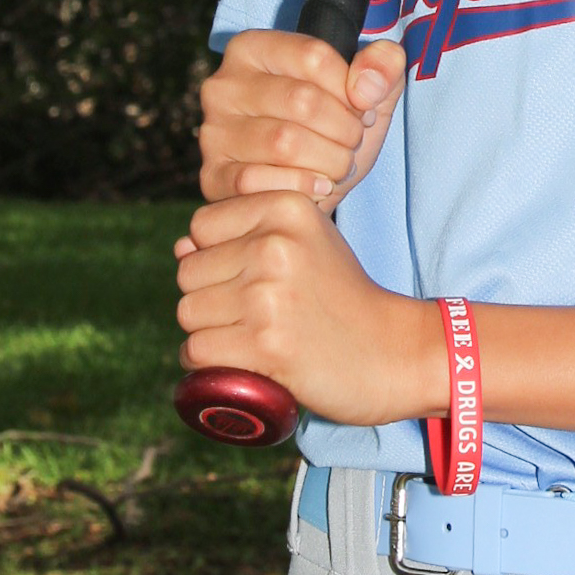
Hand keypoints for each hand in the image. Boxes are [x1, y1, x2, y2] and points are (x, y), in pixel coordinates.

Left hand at [173, 191, 445, 426]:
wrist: (393, 351)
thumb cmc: (341, 297)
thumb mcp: (306, 243)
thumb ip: (247, 234)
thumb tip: (181, 246)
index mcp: (285, 208)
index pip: (201, 227)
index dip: (216, 257)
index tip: (253, 277)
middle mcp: (274, 244)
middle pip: (188, 273)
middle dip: (210, 298)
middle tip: (255, 315)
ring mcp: (269, 296)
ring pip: (188, 313)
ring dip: (209, 333)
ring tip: (250, 338)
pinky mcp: (266, 345)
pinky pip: (197, 352)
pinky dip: (209, 366)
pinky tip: (241, 363)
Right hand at [197, 29, 407, 209]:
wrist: (308, 188)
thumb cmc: (333, 129)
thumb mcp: (369, 92)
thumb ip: (383, 66)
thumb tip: (366, 86)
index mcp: (253, 48)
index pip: (314, 56)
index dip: (352, 88)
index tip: (362, 108)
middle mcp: (223, 85)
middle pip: (302, 100)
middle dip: (345, 129)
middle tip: (353, 143)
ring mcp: (213, 132)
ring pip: (285, 144)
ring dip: (329, 161)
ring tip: (339, 165)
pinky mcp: (212, 175)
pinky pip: (261, 181)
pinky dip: (302, 188)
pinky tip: (318, 187)